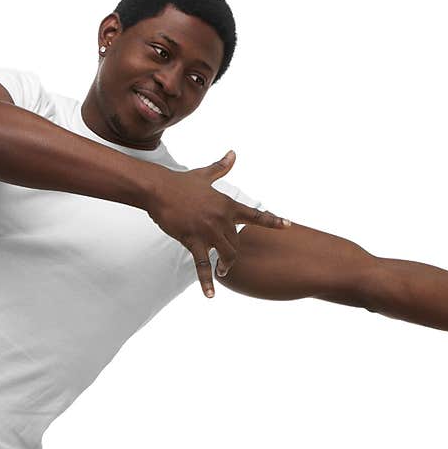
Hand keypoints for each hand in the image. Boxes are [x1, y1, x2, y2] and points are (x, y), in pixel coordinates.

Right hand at [146, 150, 290, 297]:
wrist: (159, 189)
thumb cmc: (181, 182)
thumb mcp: (205, 175)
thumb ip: (221, 167)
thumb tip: (232, 153)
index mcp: (227, 205)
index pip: (256, 215)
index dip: (273, 221)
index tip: (288, 225)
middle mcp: (222, 219)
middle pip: (238, 243)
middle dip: (233, 253)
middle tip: (227, 261)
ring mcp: (208, 231)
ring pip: (227, 255)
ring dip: (227, 267)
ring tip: (223, 273)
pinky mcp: (193, 240)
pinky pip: (203, 265)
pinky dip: (207, 281)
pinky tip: (211, 295)